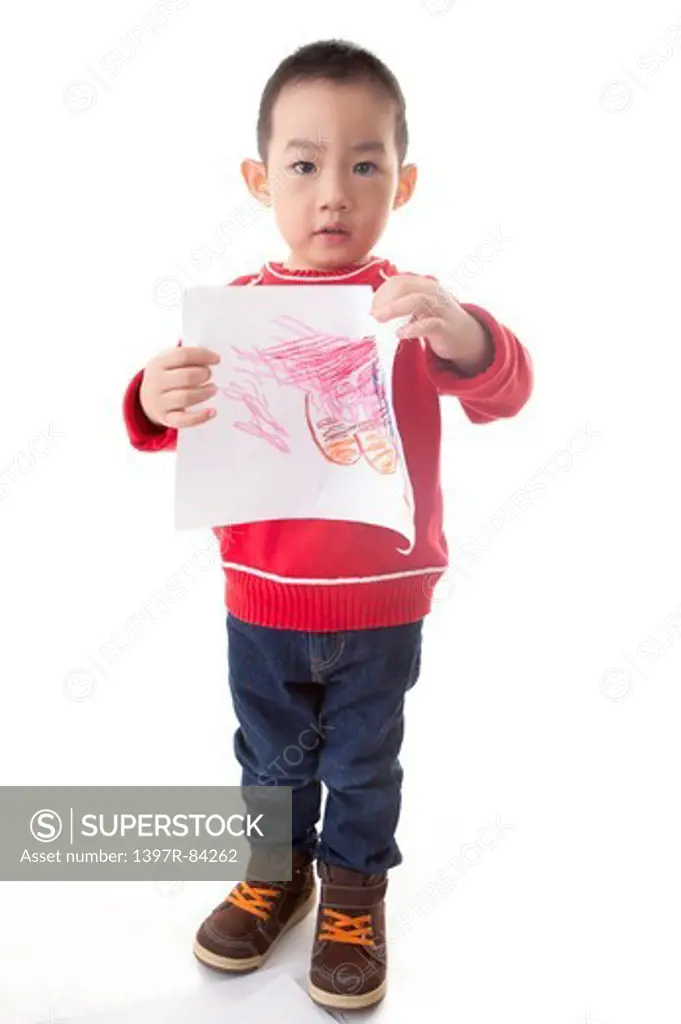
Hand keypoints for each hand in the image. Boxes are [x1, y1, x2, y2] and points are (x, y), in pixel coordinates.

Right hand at [140, 345, 220, 428]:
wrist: (148, 399)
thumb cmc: (168, 376)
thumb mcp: (170, 362)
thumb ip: (187, 358)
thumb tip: (213, 358)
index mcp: (159, 363)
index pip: (183, 356)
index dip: (203, 356)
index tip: (217, 359)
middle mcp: (157, 382)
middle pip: (185, 377)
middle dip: (203, 375)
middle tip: (210, 375)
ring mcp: (160, 402)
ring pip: (185, 398)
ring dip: (204, 393)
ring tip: (213, 389)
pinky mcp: (166, 418)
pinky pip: (184, 420)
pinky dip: (200, 417)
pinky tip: (213, 411)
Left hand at [371, 274, 492, 372]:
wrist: (466, 336)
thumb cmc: (437, 320)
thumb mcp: (420, 307)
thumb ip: (401, 303)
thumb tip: (375, 308)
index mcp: (424, 285)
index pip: (399, 281)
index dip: (382, 292)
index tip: (371, 307)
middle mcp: (433, 292)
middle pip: (405, 286)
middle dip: (385, 298)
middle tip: (373, 313)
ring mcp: (440, 308)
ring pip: (417, 300)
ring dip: (395, 308)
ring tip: (380, 318)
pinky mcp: (445, 326)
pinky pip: (429, 324)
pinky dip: (413, 328)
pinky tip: (400, 333)